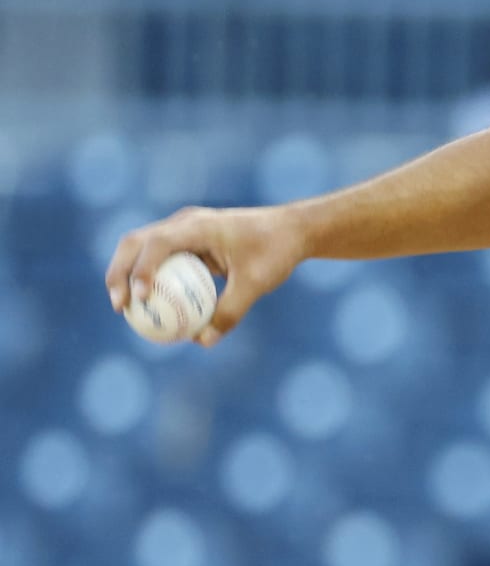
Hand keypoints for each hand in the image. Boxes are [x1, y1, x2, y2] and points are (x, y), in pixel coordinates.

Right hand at [106, 206, 306, 346]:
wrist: (293, 231)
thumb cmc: (276, 251)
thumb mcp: (257, 283)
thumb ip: (230, 311)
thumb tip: (202, 341)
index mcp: (199, 225)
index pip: (158, 243)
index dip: (143, 269)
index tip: (142, 298)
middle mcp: (185, 223)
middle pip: (136, 243)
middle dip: (120, 273)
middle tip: (120, 307)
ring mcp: (183, 230)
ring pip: (141, 248)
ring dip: (127, 275)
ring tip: (124, 309)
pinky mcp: (187, 241)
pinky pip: (160, 259)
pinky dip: (148, 278)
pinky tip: (148, 306)